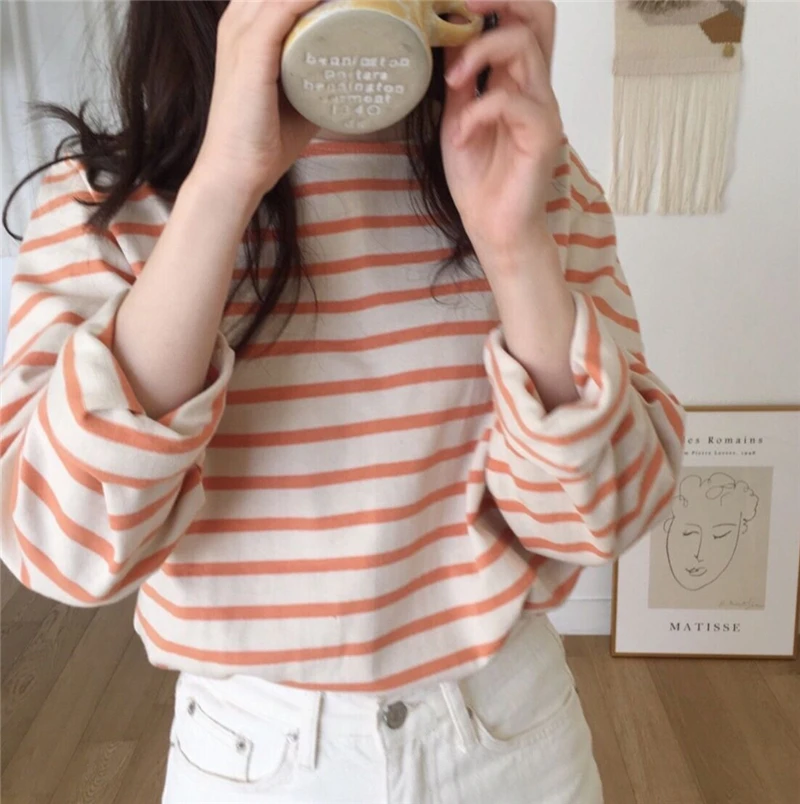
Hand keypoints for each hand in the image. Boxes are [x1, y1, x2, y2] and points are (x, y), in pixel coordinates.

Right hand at [192, 0, 321, 202]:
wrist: (237, 171)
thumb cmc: (264, 140)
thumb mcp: (296, 99)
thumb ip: (317, 80)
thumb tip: (351, 76)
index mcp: (245, 30)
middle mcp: (238, 23)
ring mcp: (242, 35)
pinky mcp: (251, 53)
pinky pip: (282, 9)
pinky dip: (310, 0)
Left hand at [441, 0, 561, 265]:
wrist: (493, 227)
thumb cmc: (479, 177)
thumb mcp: (457, 118)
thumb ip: (459, 80)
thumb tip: (446, 37)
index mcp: (517, 79)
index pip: (523, 17)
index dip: (497, 0)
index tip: (455, 4)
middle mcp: (536, 86)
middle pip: (540, 14)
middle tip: (462, 8)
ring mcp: (543, 108)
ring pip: (525, 46)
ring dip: (480, 52)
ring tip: (452, 81)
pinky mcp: (542, 135)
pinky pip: (510, 101)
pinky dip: (477, 110)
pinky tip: (463, 135)